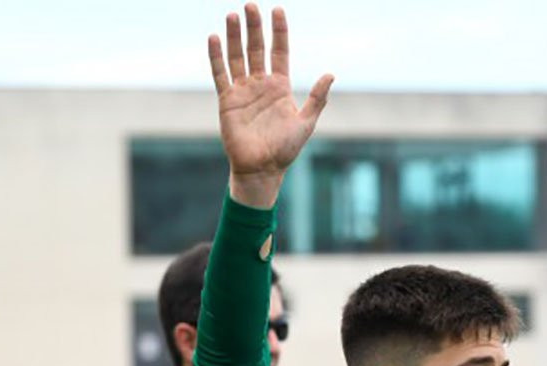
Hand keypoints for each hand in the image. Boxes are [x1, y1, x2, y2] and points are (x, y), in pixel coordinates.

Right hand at [207, 4, 332, 207]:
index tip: (277, 10)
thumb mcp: (306, 122)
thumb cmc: (285, 149)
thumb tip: (331, 74)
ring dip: (234, 36)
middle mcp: (260, 84)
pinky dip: (216, 57)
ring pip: (237, 56)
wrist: (262, 169)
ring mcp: (242, 90)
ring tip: (233, 14)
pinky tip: (214, 38)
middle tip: (251, 4)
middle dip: (254, 27)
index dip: (279, 31)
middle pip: (256, 48)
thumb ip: (316, 98)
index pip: (279, 51)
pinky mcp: (226, 100)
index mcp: (280, 86)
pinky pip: (220, 74)